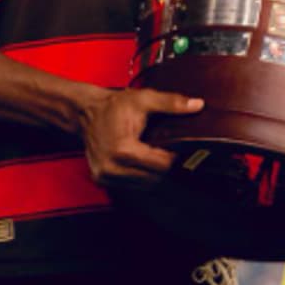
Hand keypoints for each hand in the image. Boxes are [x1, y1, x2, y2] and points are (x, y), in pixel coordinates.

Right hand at [79, 87, 202, 188]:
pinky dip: (140, 176)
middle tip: (166, 150)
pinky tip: (141, 162)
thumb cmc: (114, 105)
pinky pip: (130, 185)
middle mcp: (112, 167)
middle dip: (164, 166)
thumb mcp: (144, 99)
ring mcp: (105, 176)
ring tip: (154, 155)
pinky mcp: (101, 180)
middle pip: (154, 178)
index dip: (173, 157)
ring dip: (152, 174)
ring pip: (143, 185)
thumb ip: (171, 103)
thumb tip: (197, 105)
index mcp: (123, 150)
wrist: (86, 111)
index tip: (175, 146)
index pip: (161, 166)